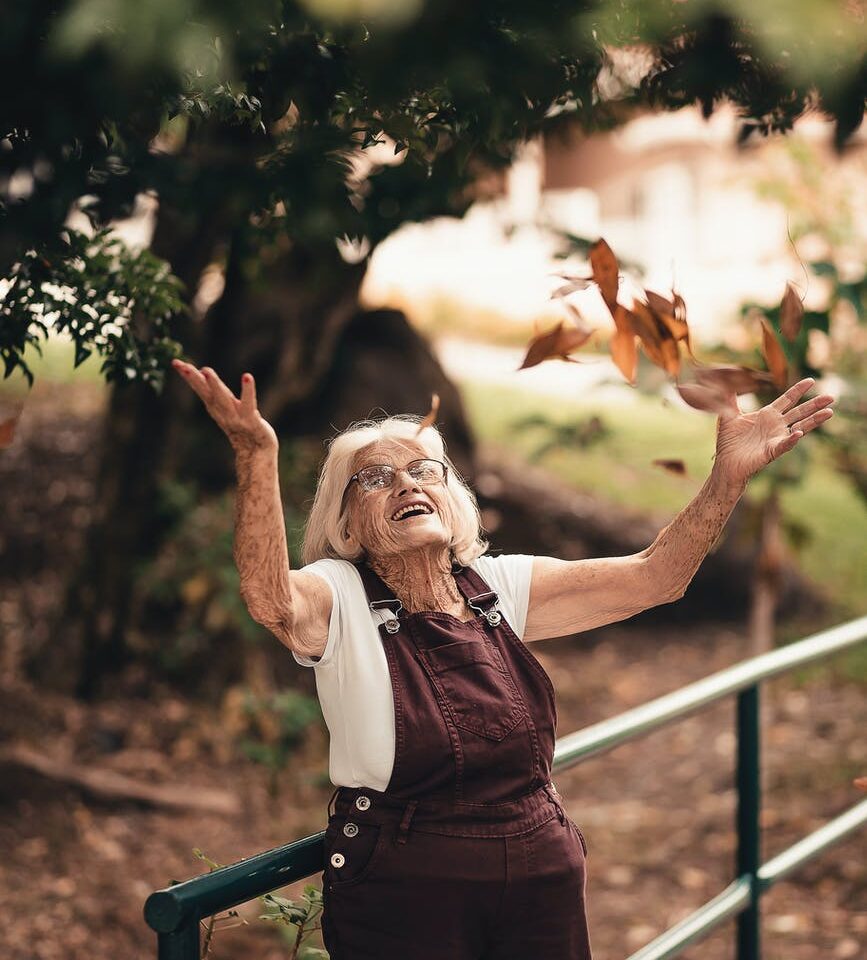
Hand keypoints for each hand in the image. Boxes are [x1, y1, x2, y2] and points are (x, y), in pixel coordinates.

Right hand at [172, 359, 277, 454]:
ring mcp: (236, 418)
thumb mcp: (227, 410)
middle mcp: (223, 413)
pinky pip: (248, 404)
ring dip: (214, 385)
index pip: (201, 389)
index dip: (188, 376)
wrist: (258, 453)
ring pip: (223, 399)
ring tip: (206, 370)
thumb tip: (203, 372)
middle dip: (194, 379)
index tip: (176, 362)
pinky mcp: (251, 420)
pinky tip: (247, 376)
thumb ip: (217, 394)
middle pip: (207, 393)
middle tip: (182, 365)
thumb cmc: (243, 428)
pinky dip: (248, 390)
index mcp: (216, 409)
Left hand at [713, 377, 834, 486]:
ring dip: (814, 420)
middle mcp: (776, 426)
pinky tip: (799, 432)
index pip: (787, 400)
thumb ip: (730, 399)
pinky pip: (785, 444)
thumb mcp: (728, 416)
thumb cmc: (728, 442)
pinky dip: (792, 439)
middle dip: (815, 404)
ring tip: (829, 412)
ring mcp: (776, 438)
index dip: (798, 390)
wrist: (725, 463)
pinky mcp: (772, 451)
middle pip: (799, 412)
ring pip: (800, 427)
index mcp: (767, 415)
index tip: (811, 380)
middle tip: (832, 396)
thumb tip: (727, 381)